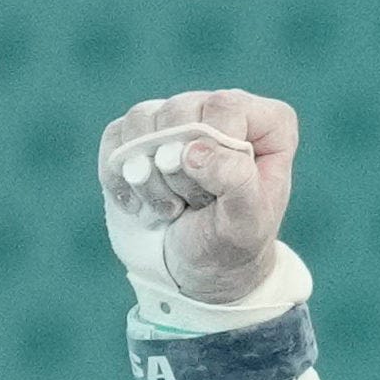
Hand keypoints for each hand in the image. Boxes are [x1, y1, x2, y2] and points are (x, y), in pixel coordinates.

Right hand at [96, 88, 299, 313]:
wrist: (199, 272)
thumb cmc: (233, 246)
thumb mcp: (246, 224)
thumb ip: (235, 182)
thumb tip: (194, 151)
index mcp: (265, 124)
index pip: (224, 107)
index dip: (210, 150)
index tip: (214, 192)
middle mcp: (221, 110)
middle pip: (179, 112)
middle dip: (178, 170)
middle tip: (194, 204)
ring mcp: (178, 117)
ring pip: (142, 121)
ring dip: (149, 178)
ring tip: (172, 208)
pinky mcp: (140, 134)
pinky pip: (115, 138)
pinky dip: (121, 178)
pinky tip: (142, 205)